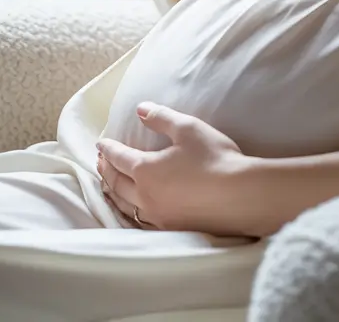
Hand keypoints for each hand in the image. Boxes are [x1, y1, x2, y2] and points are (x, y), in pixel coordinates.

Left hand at [96, 102, 258, 236]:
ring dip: (113, 192)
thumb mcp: (188, 128)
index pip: (119, 157)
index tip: (100, 143)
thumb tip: (140, 109)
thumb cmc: (214, 157)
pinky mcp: (170, 228)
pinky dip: (129, 210)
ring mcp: (157, 216)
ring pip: (125, 205)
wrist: (239, 195)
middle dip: (106, 170)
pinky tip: (134, 210)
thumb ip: (161, 117)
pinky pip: (139, 220)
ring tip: (109, 185)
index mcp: (145, 170)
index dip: (108, 149)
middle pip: (116, 183)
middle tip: (100, 162)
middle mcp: (145, 196)